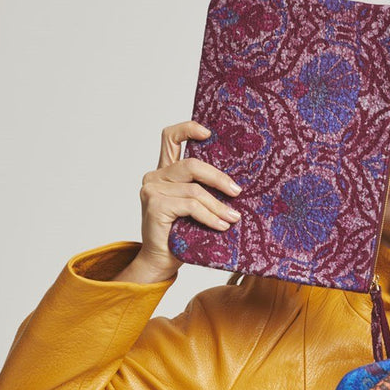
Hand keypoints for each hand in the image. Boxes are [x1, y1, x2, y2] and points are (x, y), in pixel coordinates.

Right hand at [130, 120, 243, 279]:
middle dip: (218, 178)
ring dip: (218, 206)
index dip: (188, 129)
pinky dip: (210, 216)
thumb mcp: (193, 208)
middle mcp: (155, 176)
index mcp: (165, 172)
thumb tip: (236, 187)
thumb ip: (202, 191)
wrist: (161, 261)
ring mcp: (152, 189)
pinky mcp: (155, 205)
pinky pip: (190, 206)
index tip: (209, 133)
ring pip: (194, 190)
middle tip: (237, 192)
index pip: (170, 137)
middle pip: (191, 165)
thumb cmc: (180, 235)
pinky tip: (221, 226)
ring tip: (233, 218)